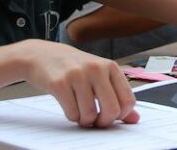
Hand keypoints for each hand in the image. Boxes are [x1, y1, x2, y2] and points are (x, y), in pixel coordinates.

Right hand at [18, 40, 138, 127]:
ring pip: (90, 115)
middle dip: (104, 122)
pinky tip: (70, 107)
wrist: (42, 55)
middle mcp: (96, 68)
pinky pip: (72, 113)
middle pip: (112, 110)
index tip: (111, 116)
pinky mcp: (60, 83)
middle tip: (96, 121)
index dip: (121, 115)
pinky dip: (72, 116)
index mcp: (110, 66)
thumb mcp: (98, 75)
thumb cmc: (73, 67)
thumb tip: (135, 119)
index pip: (128, 100)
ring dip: (85, 120)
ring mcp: (77, 75)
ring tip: (80, 113)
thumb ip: (117, 95)